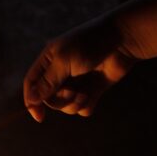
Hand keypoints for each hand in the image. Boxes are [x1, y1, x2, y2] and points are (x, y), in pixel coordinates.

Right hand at [23, 16, 138, 121]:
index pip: (32, 84)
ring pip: (65, 106)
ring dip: (73, 104)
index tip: (39, 116)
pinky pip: (81, 108)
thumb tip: (31, 100)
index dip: (32, 101)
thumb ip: (47, 82)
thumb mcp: (64, 61)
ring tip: (85, 95)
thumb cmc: (91, 43)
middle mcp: (60, 73)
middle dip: (59, 101)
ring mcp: (76, 82)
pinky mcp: (92, 90)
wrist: (124, 39)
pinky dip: (85, 107)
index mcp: (48, 61)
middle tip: (72, 93)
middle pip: (48, 98)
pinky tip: (92, 98)